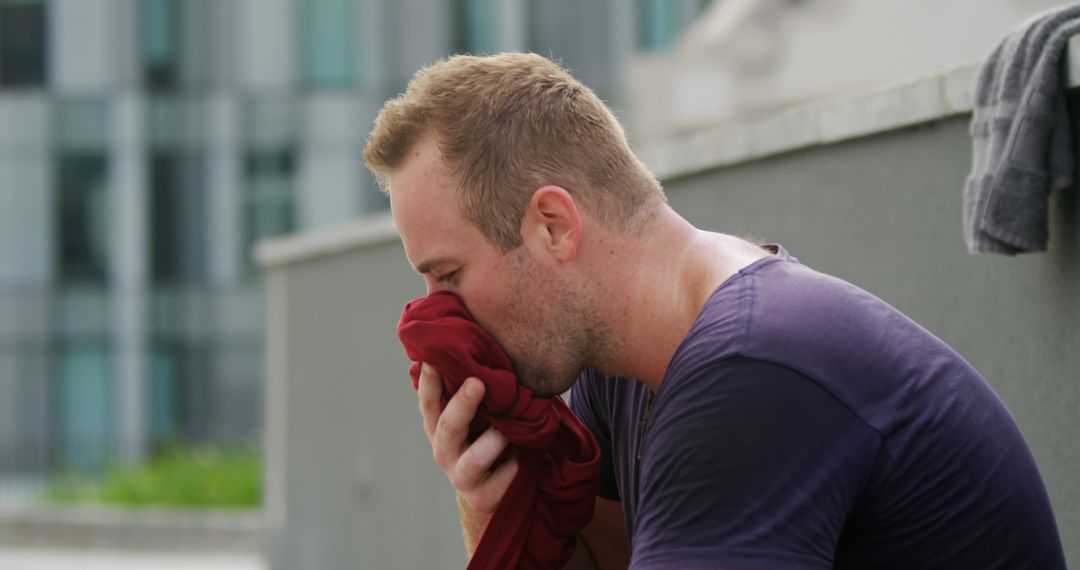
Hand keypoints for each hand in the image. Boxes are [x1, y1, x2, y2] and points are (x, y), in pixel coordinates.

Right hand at [417, 363, 518, 534]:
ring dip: (494, 440)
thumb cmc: (482, 439)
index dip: (429, 382)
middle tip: (478, 382)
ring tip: (510, 428)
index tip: (433, 358)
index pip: (428, 403)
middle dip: (462, 405)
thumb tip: (475, 346)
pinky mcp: (483, 496)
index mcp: (437, 428)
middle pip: (447, 428)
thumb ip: (470, 392)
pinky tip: (524, 455)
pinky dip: (515, 465)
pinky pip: (502, 478)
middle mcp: (444, 451)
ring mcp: (461, 476)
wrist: (488, 493)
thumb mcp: (473, 418)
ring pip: (475, 458)